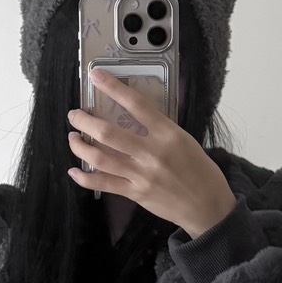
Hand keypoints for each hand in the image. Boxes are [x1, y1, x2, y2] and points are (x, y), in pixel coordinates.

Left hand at [66, 67, 236, 237]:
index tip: (96, 76)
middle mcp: (152, 153)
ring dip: (80, 146)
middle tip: (75, 115)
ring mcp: (141, 175)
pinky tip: (75, 171)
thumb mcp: (185, 141)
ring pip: (100, 158)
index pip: (136, 104)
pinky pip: (104, 184)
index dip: (113, 87)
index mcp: (168, 134)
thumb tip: (133, 117)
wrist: (208, 206)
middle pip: (108, 133)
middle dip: (85, 121)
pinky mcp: (135, 193)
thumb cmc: (199, 170)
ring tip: (73, 138)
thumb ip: (160, 129)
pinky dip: (85, 178)